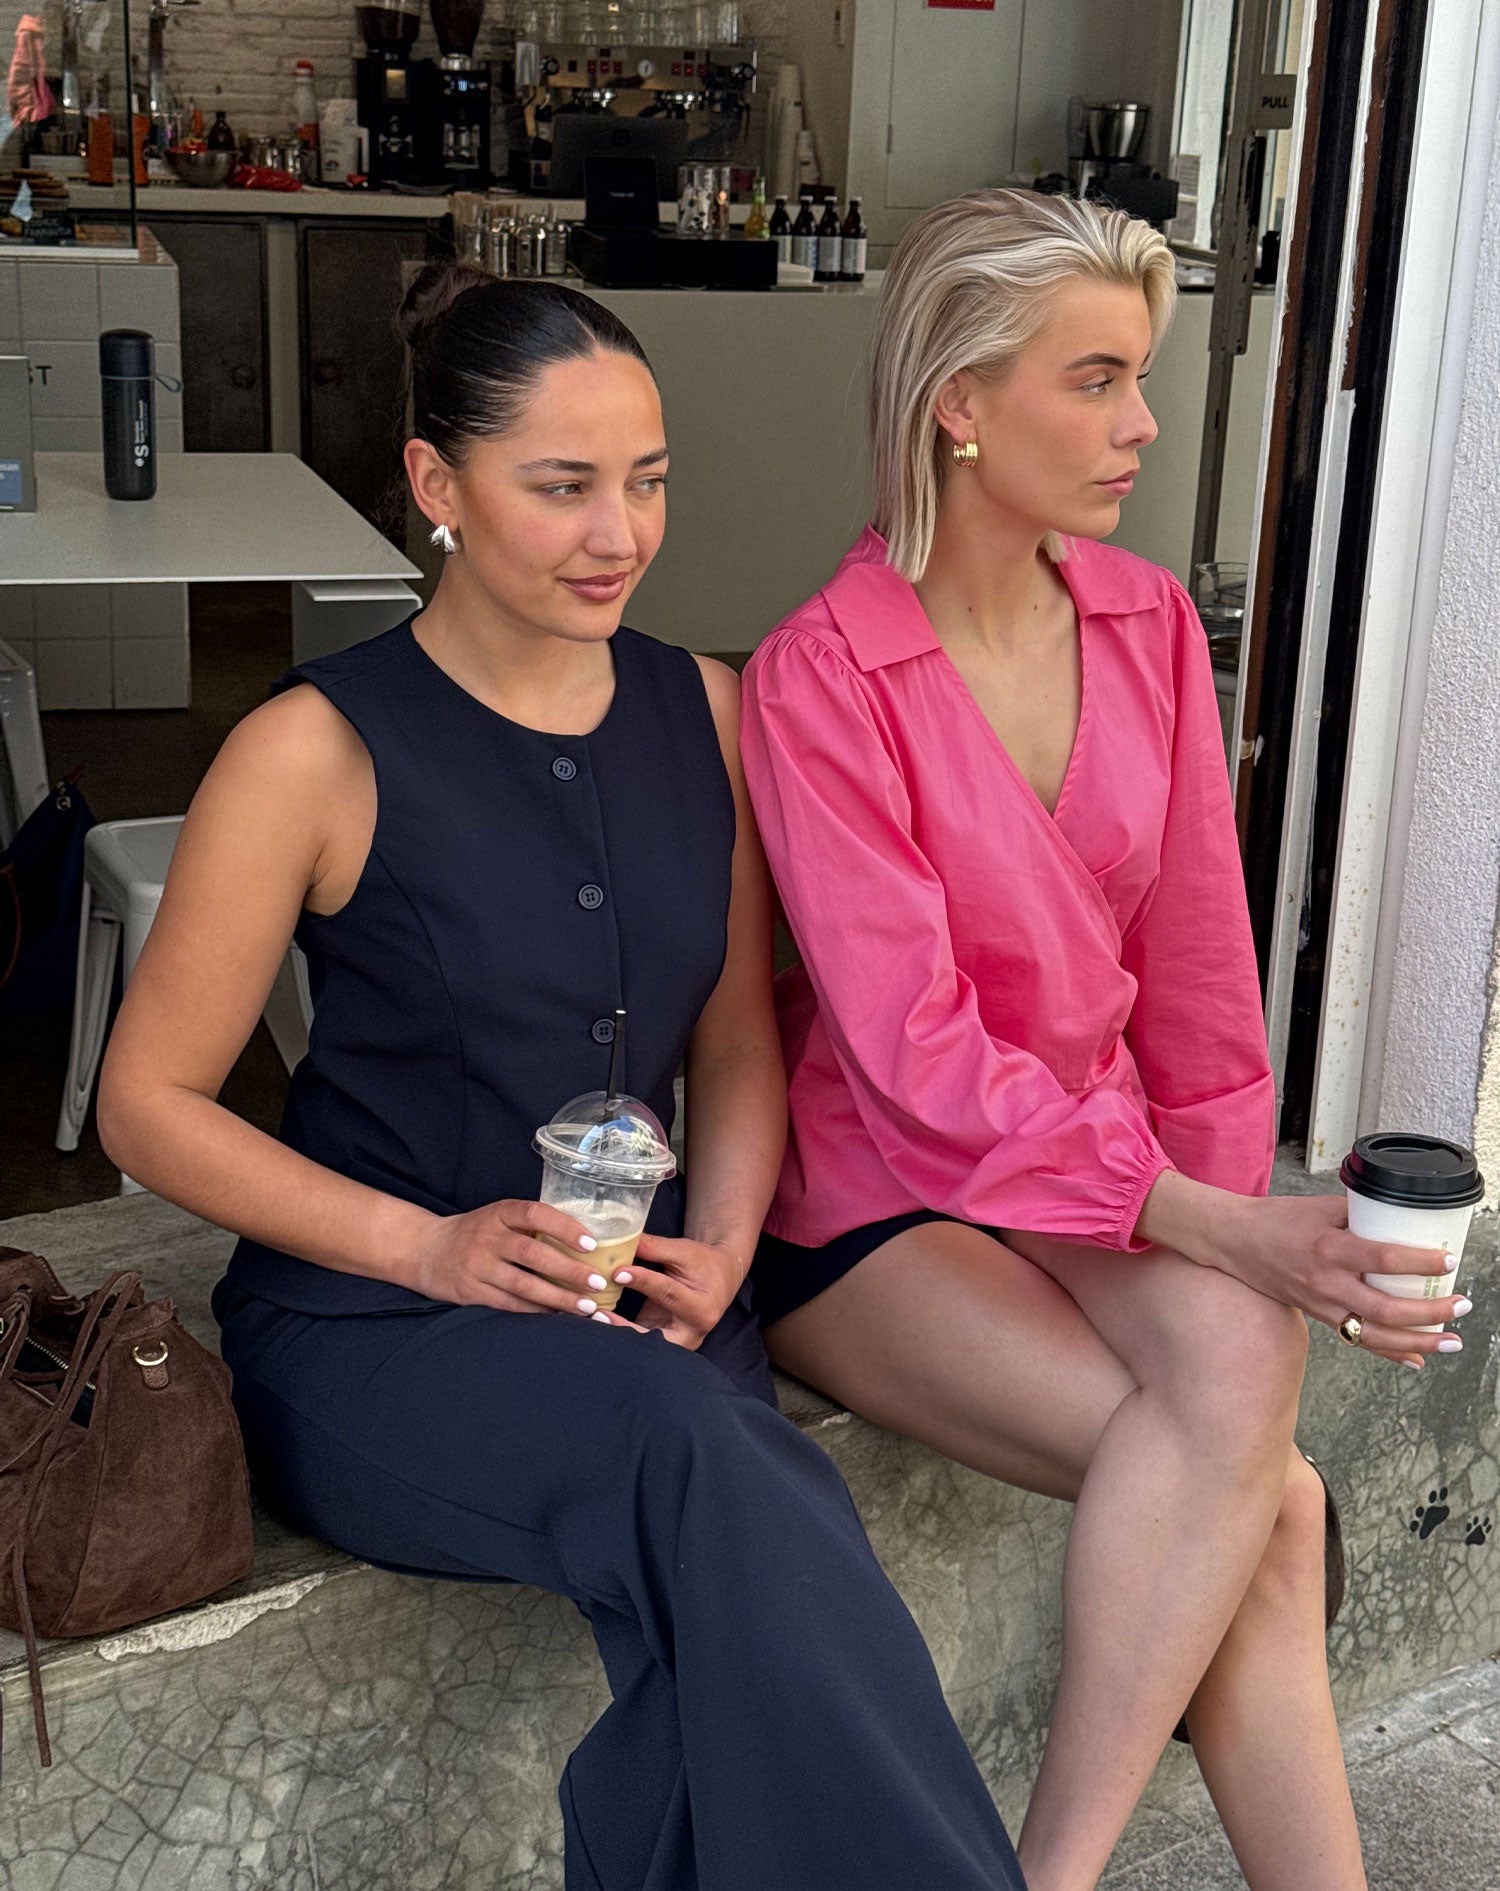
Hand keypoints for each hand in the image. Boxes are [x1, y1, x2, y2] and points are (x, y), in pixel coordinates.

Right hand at [406, 1198, 618, 1317]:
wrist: (426, 1250)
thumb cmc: (476, 1232)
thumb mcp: (498, 1217)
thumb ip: (531, 1225)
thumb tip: (584, 1241)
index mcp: (500, 1213)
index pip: (535, 1214)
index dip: (564, 1228)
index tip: (590, 1244)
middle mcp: (488, 1237)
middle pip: (533, 1254)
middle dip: (569, 1271)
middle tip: (597, 1283)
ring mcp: (477, 1266)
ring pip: (524, 1285)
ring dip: (558, 1298)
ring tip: (585, 1307)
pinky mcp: (470, 1292)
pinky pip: (509, 1305)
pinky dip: (535, 1311)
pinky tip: (557, 1316)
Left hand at [607, 1235, 745, 1350]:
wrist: (720, 1278)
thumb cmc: (703, 1262)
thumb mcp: (683, 1251)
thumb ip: (654, 1248)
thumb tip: (621, 1241)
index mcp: (702, 1308)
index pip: (668, 1293)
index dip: (642, 1281)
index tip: (617, 1272)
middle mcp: (693, 1332)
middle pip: (656, 1335)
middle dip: (626, 1328)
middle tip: (598, 1314)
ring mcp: (679, 1342)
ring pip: (646, 1344)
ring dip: (620, 1334)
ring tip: (595, 1318)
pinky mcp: (665, 1343)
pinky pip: (641, 1342)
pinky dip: (622, 1333)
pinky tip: (601, 1323)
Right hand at [1200, 1190, 1468, 1366]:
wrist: (1232, 1241)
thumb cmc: (1275, 1219)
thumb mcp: (1319, 1206)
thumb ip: (1358, 1213)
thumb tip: (1400, 1218)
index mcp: (1328, 1248)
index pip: (1382, 1258)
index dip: (1419, 1262)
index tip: (1448, 1261)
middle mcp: (1325, 1282)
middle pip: (1385, 1309)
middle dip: (1430, 1312)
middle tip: (1462, 1305)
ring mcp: (1320, 1304)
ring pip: (1375, 1335)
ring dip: (1418, 1342)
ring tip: (1451, 1341)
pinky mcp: (1316, 1316)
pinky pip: (1357, 1340)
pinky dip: (1389, 1353)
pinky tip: (1416, 1359)